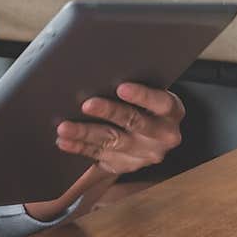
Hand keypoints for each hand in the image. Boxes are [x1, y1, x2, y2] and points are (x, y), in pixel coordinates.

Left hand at [55, 83, 184, 176]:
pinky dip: (80, 147)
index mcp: (172, 113)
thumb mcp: (152, 96)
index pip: (161, 103)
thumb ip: (137, 88)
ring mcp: (144, 154)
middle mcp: (162, 136)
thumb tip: (104, 71)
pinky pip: (99, 155)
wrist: (154, 137)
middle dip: (108, 112)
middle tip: (86, 104)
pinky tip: (64, 141)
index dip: (142, 96)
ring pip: (112, 141)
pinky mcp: (125, 165)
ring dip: (86, 133)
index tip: (121, 88)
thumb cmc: (147, 105)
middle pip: (134, 122)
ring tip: (65, 127)